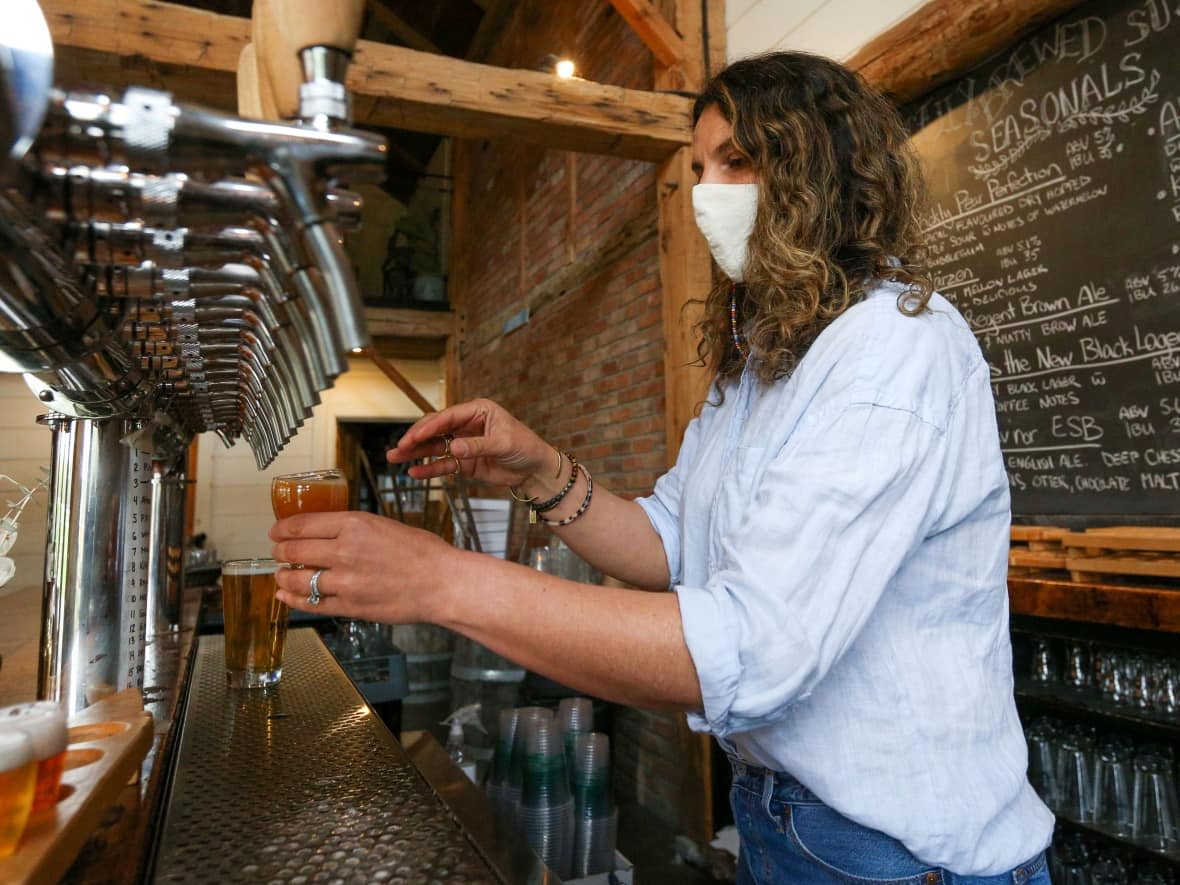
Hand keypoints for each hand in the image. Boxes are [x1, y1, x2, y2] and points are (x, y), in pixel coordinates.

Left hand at [270, 511, 454, 621]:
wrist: (441, 582)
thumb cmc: (421, 552)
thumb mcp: (383, 524)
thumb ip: (351, 528)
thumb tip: (323, 533)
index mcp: (354, 524)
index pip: (302, 525)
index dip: (282, 529)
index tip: (276, 532)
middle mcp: (345, 551)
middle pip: (294, 552)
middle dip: (280, 553)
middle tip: (277, 554)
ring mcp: (346, 581)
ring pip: (297, 581)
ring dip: (283, 578)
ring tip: (281, 577)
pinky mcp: (350, 606)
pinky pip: (312, 604)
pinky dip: (294, 601)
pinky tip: (287, 597)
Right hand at [386, 398, 556, 489]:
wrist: (535, 470)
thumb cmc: (525, 448)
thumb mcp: (503, 444)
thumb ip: (477, 446)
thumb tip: (454, 447)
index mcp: (478, 411)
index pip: (448, 417)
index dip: (429, 427)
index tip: (414, 436)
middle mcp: (468, 424)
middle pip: (436, 429)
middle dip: (416, 438)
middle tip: (400, 448)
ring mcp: (464, 443)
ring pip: (435, 447)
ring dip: (416, 453)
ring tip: (394, 458)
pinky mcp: (465, 462)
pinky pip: (444, 464)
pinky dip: (430, 469)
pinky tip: (414, 472)